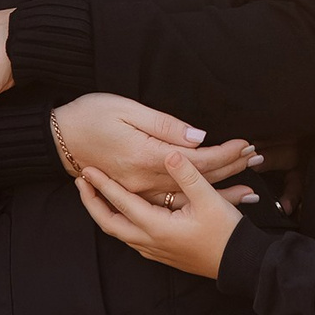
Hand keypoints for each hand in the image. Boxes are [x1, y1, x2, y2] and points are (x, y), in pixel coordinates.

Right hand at [51, 92, 259, 200]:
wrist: (56, 136)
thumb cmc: (90, 115)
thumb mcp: (127, 110)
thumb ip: (165, 126)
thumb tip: (198, 138)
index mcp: (145, 158)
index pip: (197, 159)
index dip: (225, 153)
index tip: (247, 145)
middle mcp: (143, 181)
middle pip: (197, 181)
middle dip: (231, 171)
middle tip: (258, 160)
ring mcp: (137, 192)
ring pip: (187, 198)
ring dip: (219, 192)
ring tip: (250, 190)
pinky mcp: (133, 194)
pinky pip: (171, 204)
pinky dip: (195, 203)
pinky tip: (214, 201)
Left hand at [78, 153, 243, 278]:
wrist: (239, 263)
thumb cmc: (225, 232)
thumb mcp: (209, 199)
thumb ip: (187, 174)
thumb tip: (170, 153)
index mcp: (156, 226)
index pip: (121, 202)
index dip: (103, 185)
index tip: (88, 170)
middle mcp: (149, 241)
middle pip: (109, 223)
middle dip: (92, 203)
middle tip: (81, 184)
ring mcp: (154, 250)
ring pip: (119, 232)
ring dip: (105, 213)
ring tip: (97, 195)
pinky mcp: (162, 254)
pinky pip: (131, 238)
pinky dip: (120, 223)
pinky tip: (123, 214)